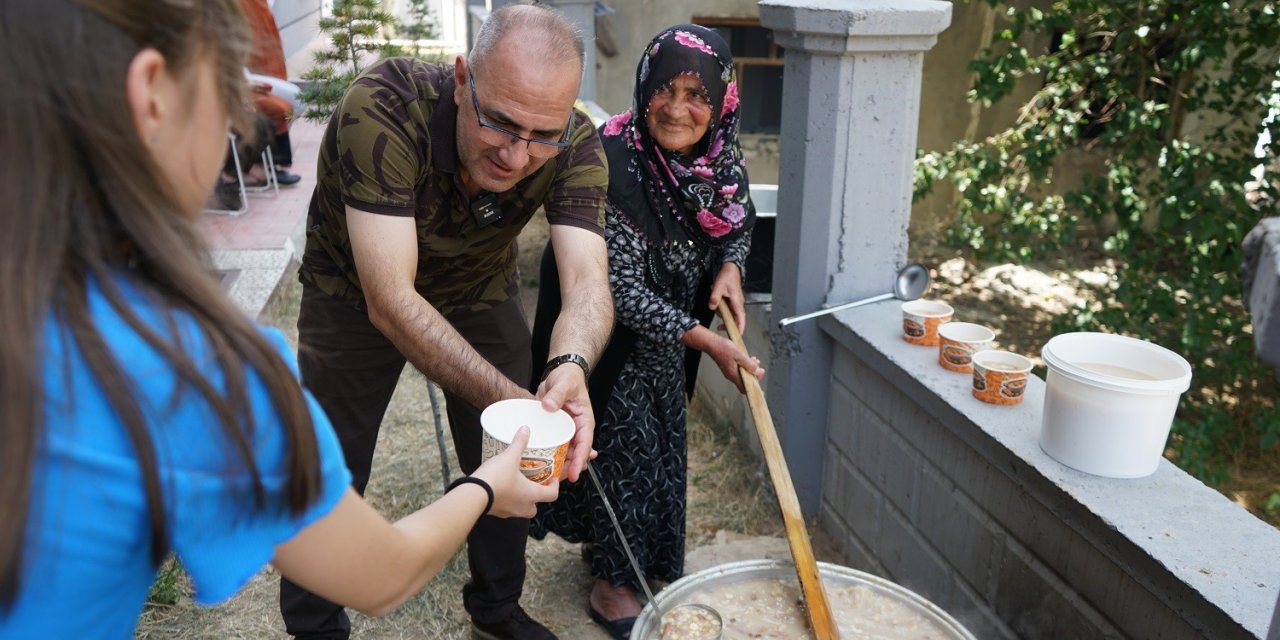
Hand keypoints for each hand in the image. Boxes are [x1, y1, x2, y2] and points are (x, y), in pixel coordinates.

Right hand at [471, 426, 559, 518]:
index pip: (552, 495)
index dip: (555, 486)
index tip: (552, 478)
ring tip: (516, 484)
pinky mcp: (496, 512)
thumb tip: (525, 430)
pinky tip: (501, 488)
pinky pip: (506, 508)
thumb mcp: (509, 457)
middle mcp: (522, 507)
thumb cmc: (496, 479)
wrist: (473, 495)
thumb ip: (519, 443)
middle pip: (535, 507)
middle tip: (533, 483)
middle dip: (536, 497)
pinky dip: (507, 500)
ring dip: (521, 499)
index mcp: (531, 495)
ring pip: (520, 509)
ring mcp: (508, 512)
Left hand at [536, 364, 595, 482]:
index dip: (580, 460)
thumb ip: (556, 394)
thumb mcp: (564, 384)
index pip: (584, 444)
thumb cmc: (568, 377)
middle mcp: (576, 428)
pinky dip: (550, 455)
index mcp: (584, 420)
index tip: (575, 473)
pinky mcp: (555, 429)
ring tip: (550, 478)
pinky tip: (541, 465)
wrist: (561, 373)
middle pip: (575, 453)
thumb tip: (548, 406)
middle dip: (569, 468)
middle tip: (558, 480)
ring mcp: (566, 430)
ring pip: (565, 452)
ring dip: (559, 464)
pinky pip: (554, 445)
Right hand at [707, 333, 764, 393]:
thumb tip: (757, 371)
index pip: (745, 388)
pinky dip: (746, 365)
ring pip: (744, 374)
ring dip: (751, 369)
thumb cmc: (723, 348)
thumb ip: (748, 364)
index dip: (754, 388)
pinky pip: (740, 369)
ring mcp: (730, 371)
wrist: (711, 343)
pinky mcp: (729, 366)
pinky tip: (749, 358)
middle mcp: (731, 375)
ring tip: (755, 360)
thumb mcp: (739, 355)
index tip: (761, 382)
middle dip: (755, 375)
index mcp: (733, 375)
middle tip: (760, 367)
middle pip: (746, 381)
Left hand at [708, 263, 746, 333]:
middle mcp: (738, 305)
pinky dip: (723, 311)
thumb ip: (714, 298)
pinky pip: (729, 310)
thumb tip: (712, 307)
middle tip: (720, 327)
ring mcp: (736, 304)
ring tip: (716, 305)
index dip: (740, 328)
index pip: (741, 319)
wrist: (731, 269)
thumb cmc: (727, 277)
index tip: (737, 336)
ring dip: (723, 315)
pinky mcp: (733, 302)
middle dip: (729, 325)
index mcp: (737, 302)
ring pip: (731, 315)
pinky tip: (717, 304)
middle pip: (737, 320)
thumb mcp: (718, 286)